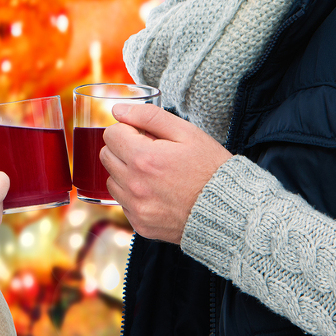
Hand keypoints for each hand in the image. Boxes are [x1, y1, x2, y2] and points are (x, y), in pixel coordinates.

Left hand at [100, 103, 232, 242]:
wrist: (228, 209)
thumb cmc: (210, 168)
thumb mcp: (186, 132)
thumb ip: (149, 116)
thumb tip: (118, 111)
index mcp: (144, 158)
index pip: (111, 134)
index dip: (128, 130)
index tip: (145, 135)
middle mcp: (135, 185)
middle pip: (106, 156)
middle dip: (123, 149)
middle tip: (150, 151)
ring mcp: (136, 208)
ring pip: (111, 180)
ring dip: (126, 172)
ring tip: (154, 173)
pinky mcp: (140, 225)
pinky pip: (123, 203)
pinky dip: (134, 195)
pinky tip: (157, 192)